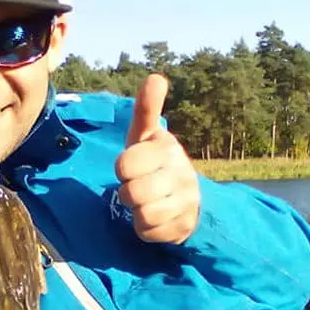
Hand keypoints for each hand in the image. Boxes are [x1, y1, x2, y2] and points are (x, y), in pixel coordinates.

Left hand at [114, 74, 199, 244]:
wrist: (187, 198)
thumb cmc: (154, 162)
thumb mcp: (146, 136)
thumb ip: (146, 110)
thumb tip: (156, 77)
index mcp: (167, 149)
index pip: (126, 164)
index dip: (122, 168)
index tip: (130, 167)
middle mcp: (181, 174)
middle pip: (132, 193)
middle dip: (127, 192)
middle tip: (136, 186)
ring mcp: (185, 202)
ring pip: (143, 214)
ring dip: (136, 211)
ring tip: (144, 202)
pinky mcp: (183, 227)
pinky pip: (149, 232)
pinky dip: (145, 229)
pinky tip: (153, 217)